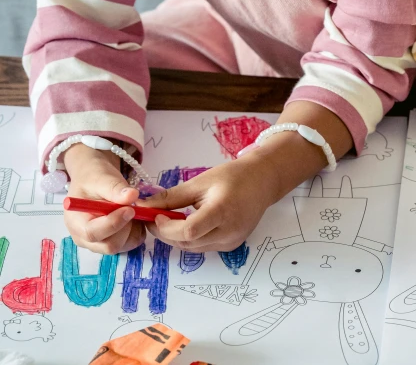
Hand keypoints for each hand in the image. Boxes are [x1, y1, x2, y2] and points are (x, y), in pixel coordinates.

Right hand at [62, 144, 145, 253]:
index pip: (93, 233)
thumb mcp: (102, 178)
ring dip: (133, 228)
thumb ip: (115, 188)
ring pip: (123, 245)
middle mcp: (84, 238)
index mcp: (75, 222)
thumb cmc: (94, 179)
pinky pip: (132, 243)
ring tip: (131, 208)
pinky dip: (138, 231)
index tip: (129, 209)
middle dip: (125, 227)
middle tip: (132, 208)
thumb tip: (131, 195)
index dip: (113, 223)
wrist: (95, 180)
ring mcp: (99, 243)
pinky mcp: (114, 242)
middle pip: (109, 245)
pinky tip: (133, 216)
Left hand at [138, 157, 275, 251]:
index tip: (155, 216)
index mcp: (222, 212)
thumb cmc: (233, 177)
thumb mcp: (199, 182)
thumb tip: (144, 206)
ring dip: (177, 237)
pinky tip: (188, 224)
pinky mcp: (232, 245)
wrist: (263, 182)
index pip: (187, 232)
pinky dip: (191, 239)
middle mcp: (229, 232)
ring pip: (193, 248)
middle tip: (155, 218)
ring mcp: (232, 241)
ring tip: (170, 220)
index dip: (166, 228)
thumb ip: (171, 198)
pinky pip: (204, 247)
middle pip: (187, 243)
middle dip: (166, 234)